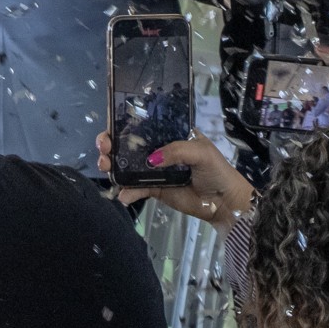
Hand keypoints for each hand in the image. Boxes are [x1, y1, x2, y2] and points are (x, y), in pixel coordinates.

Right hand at [94, 134, 253, 224]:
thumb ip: (176, 151)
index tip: (111, 131)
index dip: (122, 126)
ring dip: (112, 167)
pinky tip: (123, 195)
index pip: (141, 126)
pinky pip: (135, 189)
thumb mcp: (201, 151)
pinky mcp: (154, 189)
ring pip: (126, 166)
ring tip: (106, 168)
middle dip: (110, 146)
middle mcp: (158, 150)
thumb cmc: (216, 170)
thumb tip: (150, 160)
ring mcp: (154, 170)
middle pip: (128, 145)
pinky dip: (127, 192)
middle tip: (104, 151)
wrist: (224, 201)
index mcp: (168, 135)